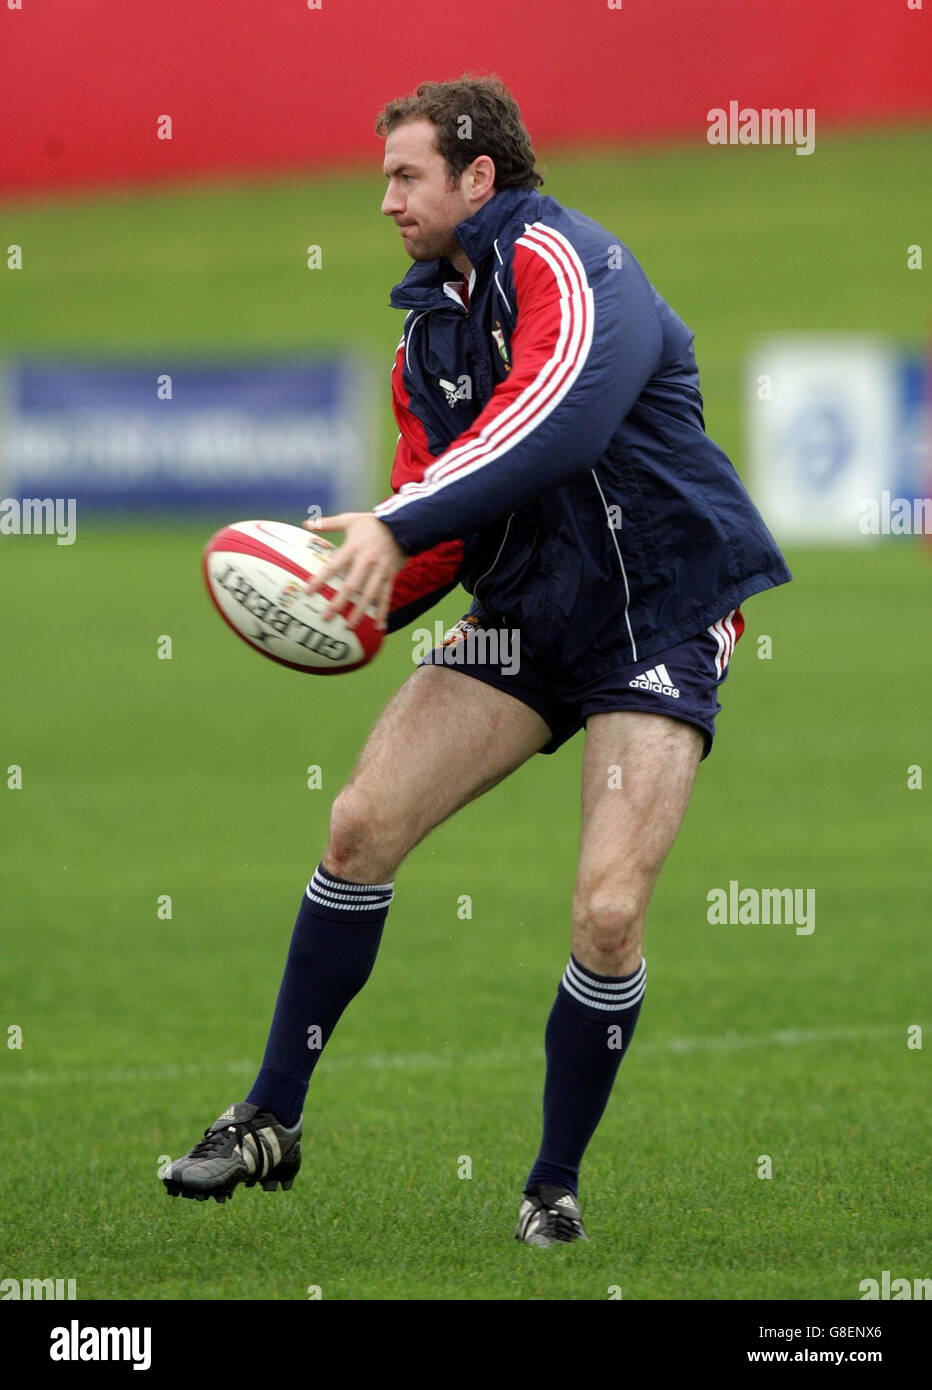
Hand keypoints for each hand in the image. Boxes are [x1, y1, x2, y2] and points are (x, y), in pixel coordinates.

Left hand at [303, 512, 406, 630]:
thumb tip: (306, 522)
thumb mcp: (350, 519)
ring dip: (360, 611)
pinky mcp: (391, 576)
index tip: (308, 592)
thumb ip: (327, 523)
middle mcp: (367, 561)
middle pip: (352, 585)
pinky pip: (386, 596)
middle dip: (339, 603)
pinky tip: (379, 626)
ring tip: (350, 626)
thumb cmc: (372, 523)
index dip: (320, 579)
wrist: (403, 524)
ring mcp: (381, 570)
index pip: (334, 566)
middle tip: (327, 617)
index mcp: (354, 547)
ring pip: (369, 595)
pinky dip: (382, 612)